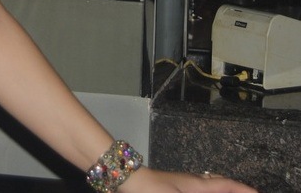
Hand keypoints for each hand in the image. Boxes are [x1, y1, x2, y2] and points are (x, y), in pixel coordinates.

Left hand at [127, 167, 258, 192]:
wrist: (129, 181)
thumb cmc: (155, 190)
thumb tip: (215, 192)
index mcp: (199, 184)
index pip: (227, 185)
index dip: (244, 190)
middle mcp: (194, 182)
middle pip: (221, 182)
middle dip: (236, 189)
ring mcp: (184, 183)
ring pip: (211, 185)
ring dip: (223, 190)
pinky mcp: (176, 187)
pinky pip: (201, 187)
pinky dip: (210, 191)